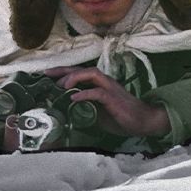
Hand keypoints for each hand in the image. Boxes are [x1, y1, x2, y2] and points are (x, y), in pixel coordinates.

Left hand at [48, 65, 170, 139]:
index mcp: (100, 84)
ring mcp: (110, 88)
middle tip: (47, 75)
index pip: (79, 73)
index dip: (62, 72)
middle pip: (82, 69)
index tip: (47, 75)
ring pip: (91, 74)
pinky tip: (74, 99)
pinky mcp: (113, 98)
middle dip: (63, 70)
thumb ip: (84, 107)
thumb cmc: (121, 117)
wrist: (143, 121)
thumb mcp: (98, 112)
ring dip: (75, 77)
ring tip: (62, 86)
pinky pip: (98, 92)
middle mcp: (104, 82)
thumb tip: (67, 109)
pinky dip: (85, 94)